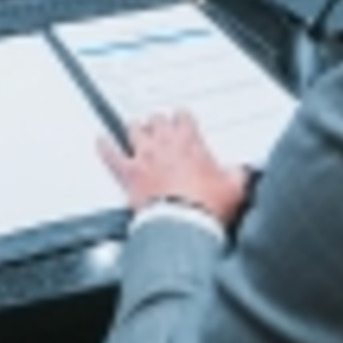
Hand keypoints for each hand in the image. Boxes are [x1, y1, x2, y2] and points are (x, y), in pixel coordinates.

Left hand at [98, 110, 248, 225]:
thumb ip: (236, 174)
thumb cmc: (205, 207)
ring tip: (135, 128)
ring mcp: (144, 157)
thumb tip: (241, 173)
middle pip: (157, 119)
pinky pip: (111, 154)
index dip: (182, 118)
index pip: (184, 117)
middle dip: (158, 122)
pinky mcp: (128, 174)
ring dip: (135, 128)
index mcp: (190, 143)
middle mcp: (164, 145)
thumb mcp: (234, 187)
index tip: (182, 121)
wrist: (183, 225)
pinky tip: (101, 141)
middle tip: (160, 126)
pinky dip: (104, 146)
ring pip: (133, 128)